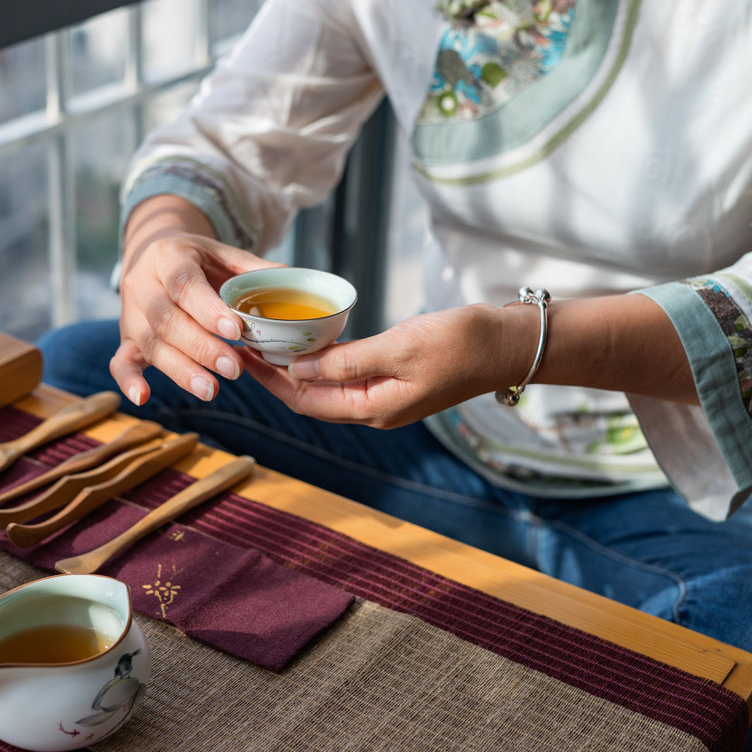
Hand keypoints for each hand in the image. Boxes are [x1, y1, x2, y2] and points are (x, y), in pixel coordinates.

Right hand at [111, 196, 277, 404]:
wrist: (152, 254)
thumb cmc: (196, 259)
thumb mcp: (222, 253)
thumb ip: (252, 268)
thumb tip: (290, 277)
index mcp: (168, 256)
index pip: (184, 284)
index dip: (208, 309)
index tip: (236, 330)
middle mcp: (142, 284)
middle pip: (166, 320)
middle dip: (202, 348)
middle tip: (235, 369)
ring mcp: (130, 313)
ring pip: (149, 344)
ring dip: (180, 370)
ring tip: (211, 389)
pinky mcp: (126, 338)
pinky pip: (120, 361)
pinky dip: (129, 381)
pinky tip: (143, 398)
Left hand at [241, 306, 520, 427]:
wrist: (505, 345)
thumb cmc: (459, 344)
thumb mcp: (399, 348)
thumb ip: (347, 361)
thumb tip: (298, 367)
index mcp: (373, 409)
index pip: (305, 400)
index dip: (272, 380)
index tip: (245, 354)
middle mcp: (375, 410)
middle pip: (311, 397)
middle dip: (277, 375)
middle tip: (249, 344)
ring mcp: (386, 396)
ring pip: (328, 387)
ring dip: (299, 368)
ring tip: (271, 341)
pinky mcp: (395, 379)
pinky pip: (348, 375)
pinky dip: (325, 361)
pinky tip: (311, 342)